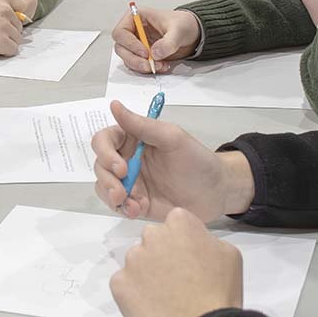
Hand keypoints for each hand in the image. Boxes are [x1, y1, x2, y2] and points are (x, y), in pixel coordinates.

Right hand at [0, 0, 25, 58]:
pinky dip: (5, 52)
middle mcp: (5, 9)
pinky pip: (13, 49)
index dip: (14, 15)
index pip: (21, 4)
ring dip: (7, 42)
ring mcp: (4, 25)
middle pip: (19, 24)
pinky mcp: (1, 41)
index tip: (7, 21)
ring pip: (17, 38)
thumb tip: (13, 12)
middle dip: (9, 31)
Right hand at [92, 100, 254, 221]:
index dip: (105, 153)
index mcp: (133, 138)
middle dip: (106, 179)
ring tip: (130, 204)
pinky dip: (123, 209)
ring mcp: (131, 182)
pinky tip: (137, 210)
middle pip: (100, 166)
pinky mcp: (136, 203)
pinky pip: (118, 206)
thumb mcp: (172, 138)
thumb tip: (114, 105)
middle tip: (122, 192)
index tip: (120, 167)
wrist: (217, 191)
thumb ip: (142, 125)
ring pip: (104, 187)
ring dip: (111, 196)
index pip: (104, 140)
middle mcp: (127, 159)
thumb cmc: (197, 160)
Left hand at [110, 207, 242, 316]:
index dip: (183, 238)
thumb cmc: (217, 294)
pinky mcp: (120, 282)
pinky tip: (153, 301)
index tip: (188, 253)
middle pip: (154, 238)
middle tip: (177, 275)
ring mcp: (134, 259)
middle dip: (162, 252)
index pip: (176, 221)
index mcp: (179, 223)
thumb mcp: (228, 254)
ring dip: (148, 271)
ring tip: (166, 292)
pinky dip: (135, 291)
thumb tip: (198, 240)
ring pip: (138, 260)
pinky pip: (125, 281)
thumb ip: (208, 237)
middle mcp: (152, 235)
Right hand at [111, 7, 200, 73]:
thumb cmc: (183, 24)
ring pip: (128, 59)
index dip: (130, 44)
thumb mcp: (178, 30)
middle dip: (134, 59)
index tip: (145, 53)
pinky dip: (148, 69)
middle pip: (121, 48)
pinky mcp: (142, 55)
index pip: (121, 32)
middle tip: (149, 65)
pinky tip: (162, 66)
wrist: (192, 33)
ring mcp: (136, 44)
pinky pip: (137, 65)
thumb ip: (168, 42)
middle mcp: (133, 31)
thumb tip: (155, 53)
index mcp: (136, 17)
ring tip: (160, 65)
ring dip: (141, 66)